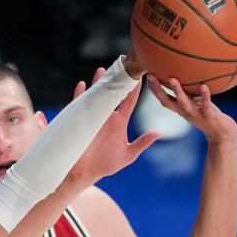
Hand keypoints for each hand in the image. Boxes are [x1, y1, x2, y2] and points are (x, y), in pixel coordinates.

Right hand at [65, 68, 159, 184]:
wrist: (85, 172)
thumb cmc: (107, 165)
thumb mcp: (128, 155)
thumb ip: (142, 143)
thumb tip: (158, 133)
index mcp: (119, 122)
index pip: (129, 101)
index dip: (134, 89)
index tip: (141, 75)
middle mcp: (107, 116)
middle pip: (113, 93)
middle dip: (116, 80)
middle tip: (121, 64)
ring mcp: (93, 116)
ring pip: (97, 95)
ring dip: (98, 83)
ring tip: (102, 70)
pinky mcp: (79, 120)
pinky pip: (79, 104)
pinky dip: (80, 94)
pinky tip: (83, 85)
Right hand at [146, 75, 236, 142]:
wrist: (223, 136)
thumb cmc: (210, 117)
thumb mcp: (197, 106)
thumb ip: (191, 95)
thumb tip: (187, 78)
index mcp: (182, 110)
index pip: (164, 100)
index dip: (155, 90)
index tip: (147, 76)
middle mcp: (186, 113)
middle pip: (168, 102)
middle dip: (158, 90)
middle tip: (151, 76)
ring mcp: (198, 115)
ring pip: (184, 103)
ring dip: (178, 92)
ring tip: (172, 79)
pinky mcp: (210, 116)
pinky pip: (206, 105)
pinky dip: (204, 96)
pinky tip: (204, 85)